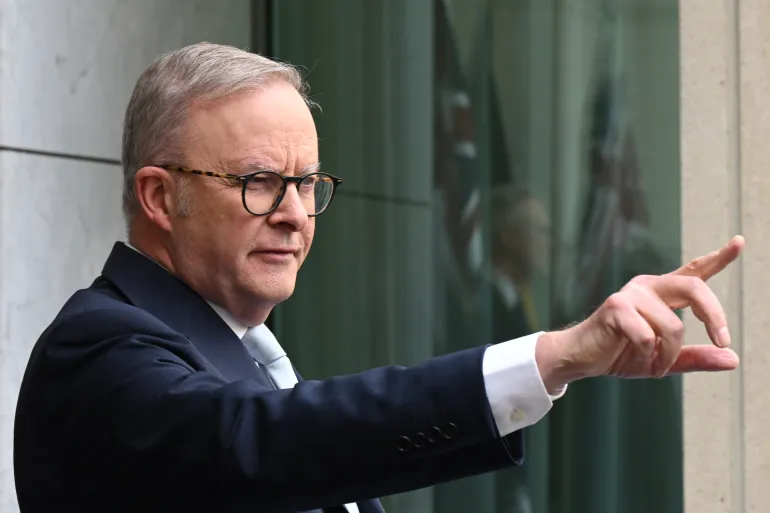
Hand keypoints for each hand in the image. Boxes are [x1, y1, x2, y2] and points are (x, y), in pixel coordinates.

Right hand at [536, 235, 744, 392]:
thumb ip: (696, 357)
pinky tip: (635, 355)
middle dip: (714, 316)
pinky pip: (649, 337)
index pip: (693, 272)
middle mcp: (647, 287)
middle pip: (695, 287)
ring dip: (669, 355)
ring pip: (674, 326)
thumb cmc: (619, 353)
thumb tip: (732, 359)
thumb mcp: (664, 359)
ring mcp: (630, 295)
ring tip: (655, 366)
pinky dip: (649, 356)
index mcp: (661, 294)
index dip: (718, 257)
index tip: (740, 241)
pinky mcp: (616, 307)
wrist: (580, 359)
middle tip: (723, 342)